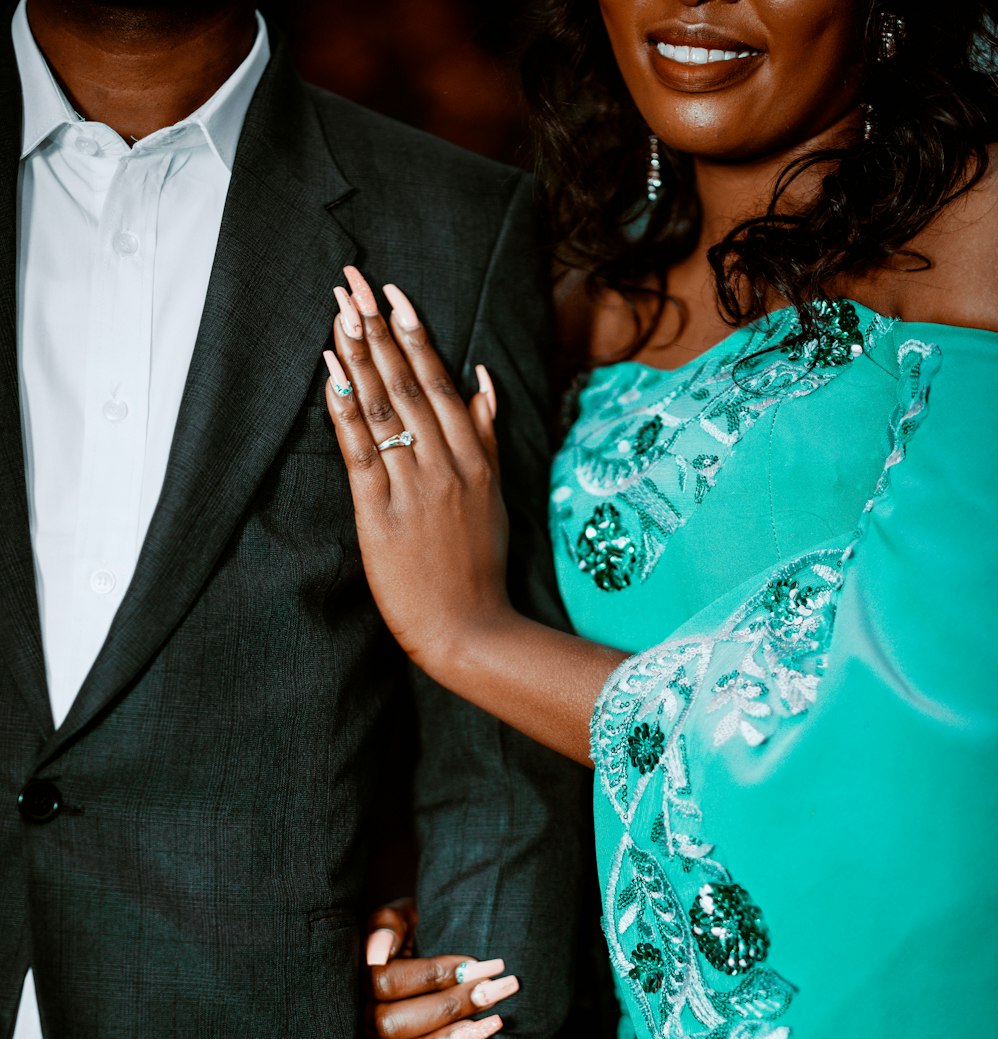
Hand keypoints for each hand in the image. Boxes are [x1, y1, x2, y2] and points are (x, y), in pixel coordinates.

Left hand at [323, 266, 511, 677]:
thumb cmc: (479, 563)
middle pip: (407, 382)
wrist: (469, 627)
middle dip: (378, 327)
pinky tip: (331, 374)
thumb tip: (482, 376)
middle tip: (353, 281)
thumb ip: (486, 432)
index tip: (393, 293)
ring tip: (339, 311)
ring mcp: (414, 486)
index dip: (414, 333)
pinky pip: (361, 451)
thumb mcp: (495, 492)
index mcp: (475, 456)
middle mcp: (446, 462)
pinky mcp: (382, 514)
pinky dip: (345, 409)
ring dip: (358, 356)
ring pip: (382, 408)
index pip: (439, 381)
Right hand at [364, 903, 519, 1038]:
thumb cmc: (402, 944)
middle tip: (500, 991)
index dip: (435, 974)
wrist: (398, 971)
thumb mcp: (395, 921)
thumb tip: (377, 953)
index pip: (386, 983)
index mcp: (352, 983)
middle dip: (451, 1007)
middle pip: (392, 1023)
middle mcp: (350, 1026)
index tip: (483, 965)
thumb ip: (386, 925)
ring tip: (489, 1028)